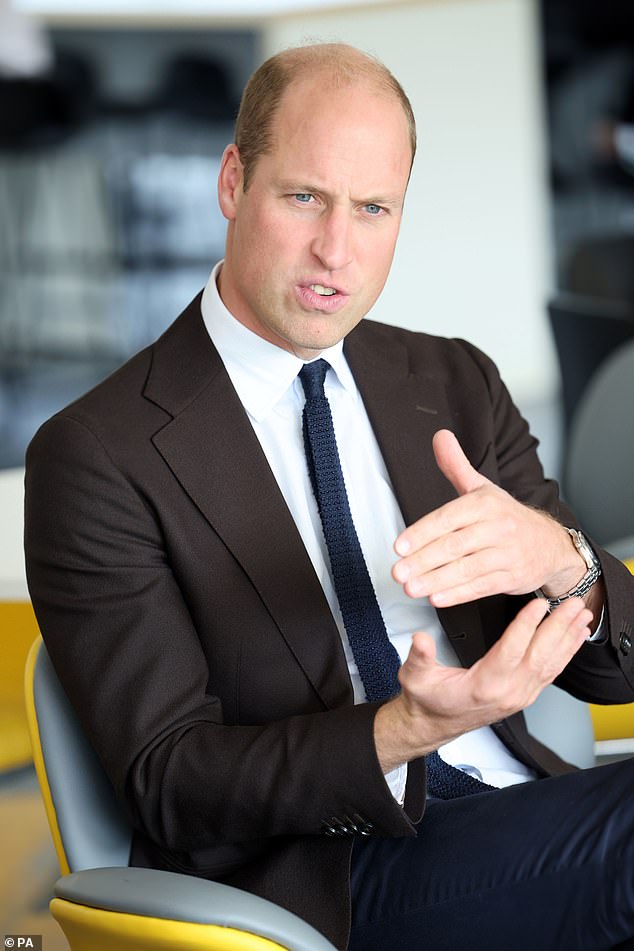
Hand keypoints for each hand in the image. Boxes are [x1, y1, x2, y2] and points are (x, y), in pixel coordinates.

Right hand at [374, 596, 592, 771]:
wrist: (433, 725)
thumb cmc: (427, 700)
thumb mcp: (414, 676)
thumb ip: (419, 656)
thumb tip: (420, 639)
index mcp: (483, 686)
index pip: (510, 651)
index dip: (525, 626)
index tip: (537, 604)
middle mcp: (507, 693)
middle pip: (539, 656)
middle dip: (558, 627)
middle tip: (572, 604)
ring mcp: (519, 696)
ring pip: (550, 664)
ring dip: (568, 638)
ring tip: (582, 615)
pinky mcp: (524, 695)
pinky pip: (550, 672)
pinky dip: (566, 652)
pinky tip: (575, 637)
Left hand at [391, 429, 585, 607]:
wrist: (551, 544)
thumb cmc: (508, 517)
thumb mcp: (483, 488)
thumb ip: (456, 465)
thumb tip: (439, 436)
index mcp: (486, 503)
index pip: (448, 518)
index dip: (422, 532)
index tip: (400, 546)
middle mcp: (498, 527)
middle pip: (454, 545)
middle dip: (423, 560)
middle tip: (399, 571)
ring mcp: (507, 554)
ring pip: (466, 568)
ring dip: (435, 580)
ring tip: (411, 587)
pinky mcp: (513, 577)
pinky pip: (482, 586)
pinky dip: (458, 594)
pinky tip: (437, 598)